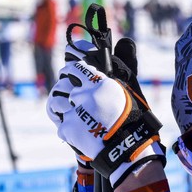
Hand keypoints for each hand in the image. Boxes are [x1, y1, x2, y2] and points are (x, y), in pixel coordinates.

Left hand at [61, 38, 142, 172]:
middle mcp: (84, 95)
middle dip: (65, 88)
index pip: (75, 68)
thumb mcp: (130, 90)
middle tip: (70, 95)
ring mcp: (74, 112)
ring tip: (70, 112)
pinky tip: (76, 130)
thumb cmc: (134, 120)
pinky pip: (60, 123)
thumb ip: (123, 65)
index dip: (70, 69)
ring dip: (61, 106)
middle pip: (63, 85)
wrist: (129, 150)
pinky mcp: (68, 129)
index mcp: (99, 83)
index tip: (69, 72)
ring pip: (56, 101)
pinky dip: (67, 127)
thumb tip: (125, 41)